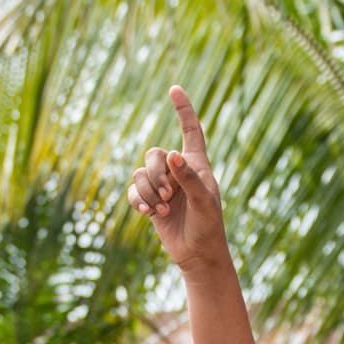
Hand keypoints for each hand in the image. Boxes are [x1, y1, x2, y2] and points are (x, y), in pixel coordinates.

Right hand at [128, 87, 230, 273]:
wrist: (198, 255)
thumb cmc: (209, 227)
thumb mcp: (203, 202)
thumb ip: (188, 178)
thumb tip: (172, 154)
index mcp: (197, 164)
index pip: (191, 131)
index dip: (184, 110)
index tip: (174, 89)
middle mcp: (178, 171)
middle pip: (155, 154)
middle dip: (156, 174)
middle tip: (169, 196)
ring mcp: (163, 186)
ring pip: (141, 173)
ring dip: (148, 191)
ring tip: (162, 209)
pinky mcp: (151, 202)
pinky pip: (134, 191)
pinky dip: (139, 201)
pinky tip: (148, 214)